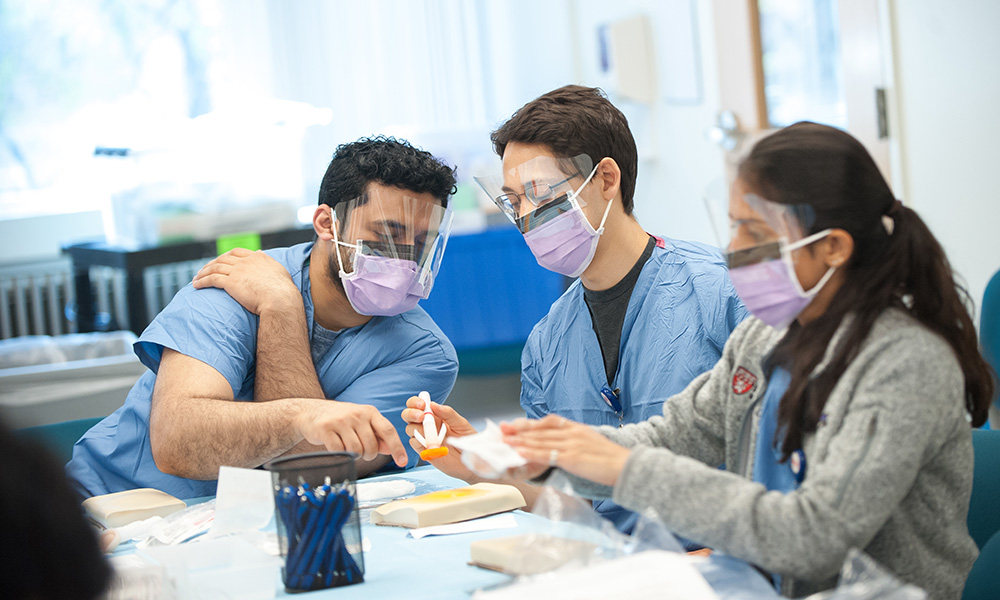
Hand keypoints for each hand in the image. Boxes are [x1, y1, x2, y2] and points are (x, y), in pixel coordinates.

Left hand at [192, 248, 299, 314]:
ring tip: (196, 277)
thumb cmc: (283, 291)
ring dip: (203, 272)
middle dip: (211, 263)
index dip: (226, 255)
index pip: (237, 252)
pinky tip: (196, 285)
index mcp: (257, 258)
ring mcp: (237, 271)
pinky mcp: (230, 283)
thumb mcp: (279, 271)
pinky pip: (211, 279)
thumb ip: (268, 262)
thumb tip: (260, 253)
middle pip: (223, 258)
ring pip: (214, 268)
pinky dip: (202, 281)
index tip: (220, 260)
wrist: (280, 300)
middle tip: (204, 269)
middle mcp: (245, 262)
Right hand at [295, 399, 407, 467]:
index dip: (397, 448)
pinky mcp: (326, 429)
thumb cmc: (341, 420)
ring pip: (356, 450)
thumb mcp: (362, 423)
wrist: (311, 413)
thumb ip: (377, 436)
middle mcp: (357, 414)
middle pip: (371, 446)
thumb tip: (391, 450)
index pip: (388, 431)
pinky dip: (340, 453)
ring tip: (347, 447)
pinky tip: (336, 446)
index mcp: (370, 412)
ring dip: (353, 455)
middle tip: (360, 452)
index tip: (402, 462)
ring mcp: (341, 421)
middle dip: (368, 455)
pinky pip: (340, 451)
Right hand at [402, 396, 481, 482]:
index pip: (419, 405)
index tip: (422, 404)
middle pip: (409, 415)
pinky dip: (418, 440)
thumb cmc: (467, 440)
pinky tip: (429, 442)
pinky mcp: (423, 450)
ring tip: (430, 431)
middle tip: (421, 416)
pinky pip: (414, 443)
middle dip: (411, 413)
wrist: (469, 460)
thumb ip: (448, 413)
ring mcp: (424, 437)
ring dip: (416, 427)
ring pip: (410, 428)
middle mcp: (427, 425)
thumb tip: (433, 404)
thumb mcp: (460, 423)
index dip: (416, 402)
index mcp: (436, 416)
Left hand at [501, 415, 630, 486]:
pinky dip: (531, 452)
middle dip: (520, 430)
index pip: (550, 422)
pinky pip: (546, 454)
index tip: (517, 424)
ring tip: (505, 440)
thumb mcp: (593, 444)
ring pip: (540, 440)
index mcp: (578, 428)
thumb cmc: (614, 460)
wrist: (628, 466)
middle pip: (541, 430)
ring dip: (520, 440)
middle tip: (503, 430)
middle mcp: (573, 433)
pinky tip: (519, 452)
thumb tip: (567, 449)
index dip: (532, 423)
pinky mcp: (571, 457)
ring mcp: (571, 444)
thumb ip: (579, 443)